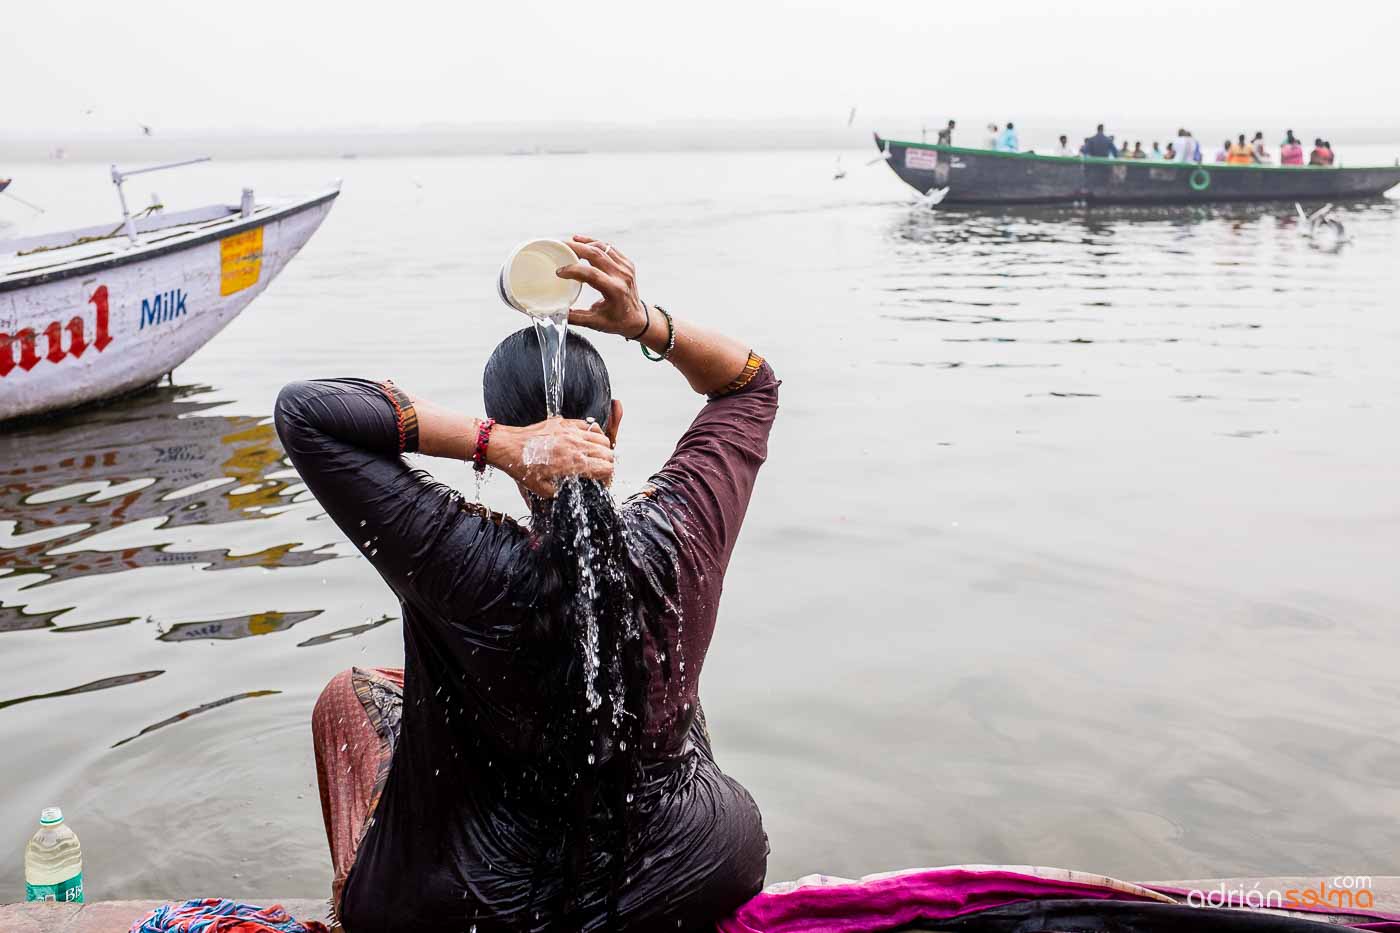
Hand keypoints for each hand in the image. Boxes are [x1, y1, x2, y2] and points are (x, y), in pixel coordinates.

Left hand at [488, 418, 613, 497]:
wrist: (508, 446)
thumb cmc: (522, 466)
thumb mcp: (541, 489)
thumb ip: (559, 493)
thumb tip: (568, 494)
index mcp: (574, 463)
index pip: (606, 468)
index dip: (607, 477)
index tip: (602, 481)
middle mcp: (576, 446)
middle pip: (608, 453)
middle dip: (607, 463)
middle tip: (600, 470)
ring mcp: (571, 432)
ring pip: (602, 437)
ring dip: (602, 448)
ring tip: (595, 455)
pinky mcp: (564, 423)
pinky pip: (588, 425)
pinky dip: (592, 433)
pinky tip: (586, 440)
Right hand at [556, 235, 648, 337]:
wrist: (637, 318)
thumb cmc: (619, 321)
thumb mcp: (596, 323)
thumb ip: (575, 317)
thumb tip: (556, 311)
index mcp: (615, 290)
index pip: (591, 274)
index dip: (573, 270)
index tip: (560, 272)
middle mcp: (622, 276)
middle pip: (596, 254)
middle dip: (576, 248)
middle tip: (561, 245)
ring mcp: (625, 268)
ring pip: (603, 247)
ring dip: (585, 243)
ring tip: (570, 242)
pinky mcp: (626, 263)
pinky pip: (609, 248)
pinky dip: (595, 243)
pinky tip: (584, 242)